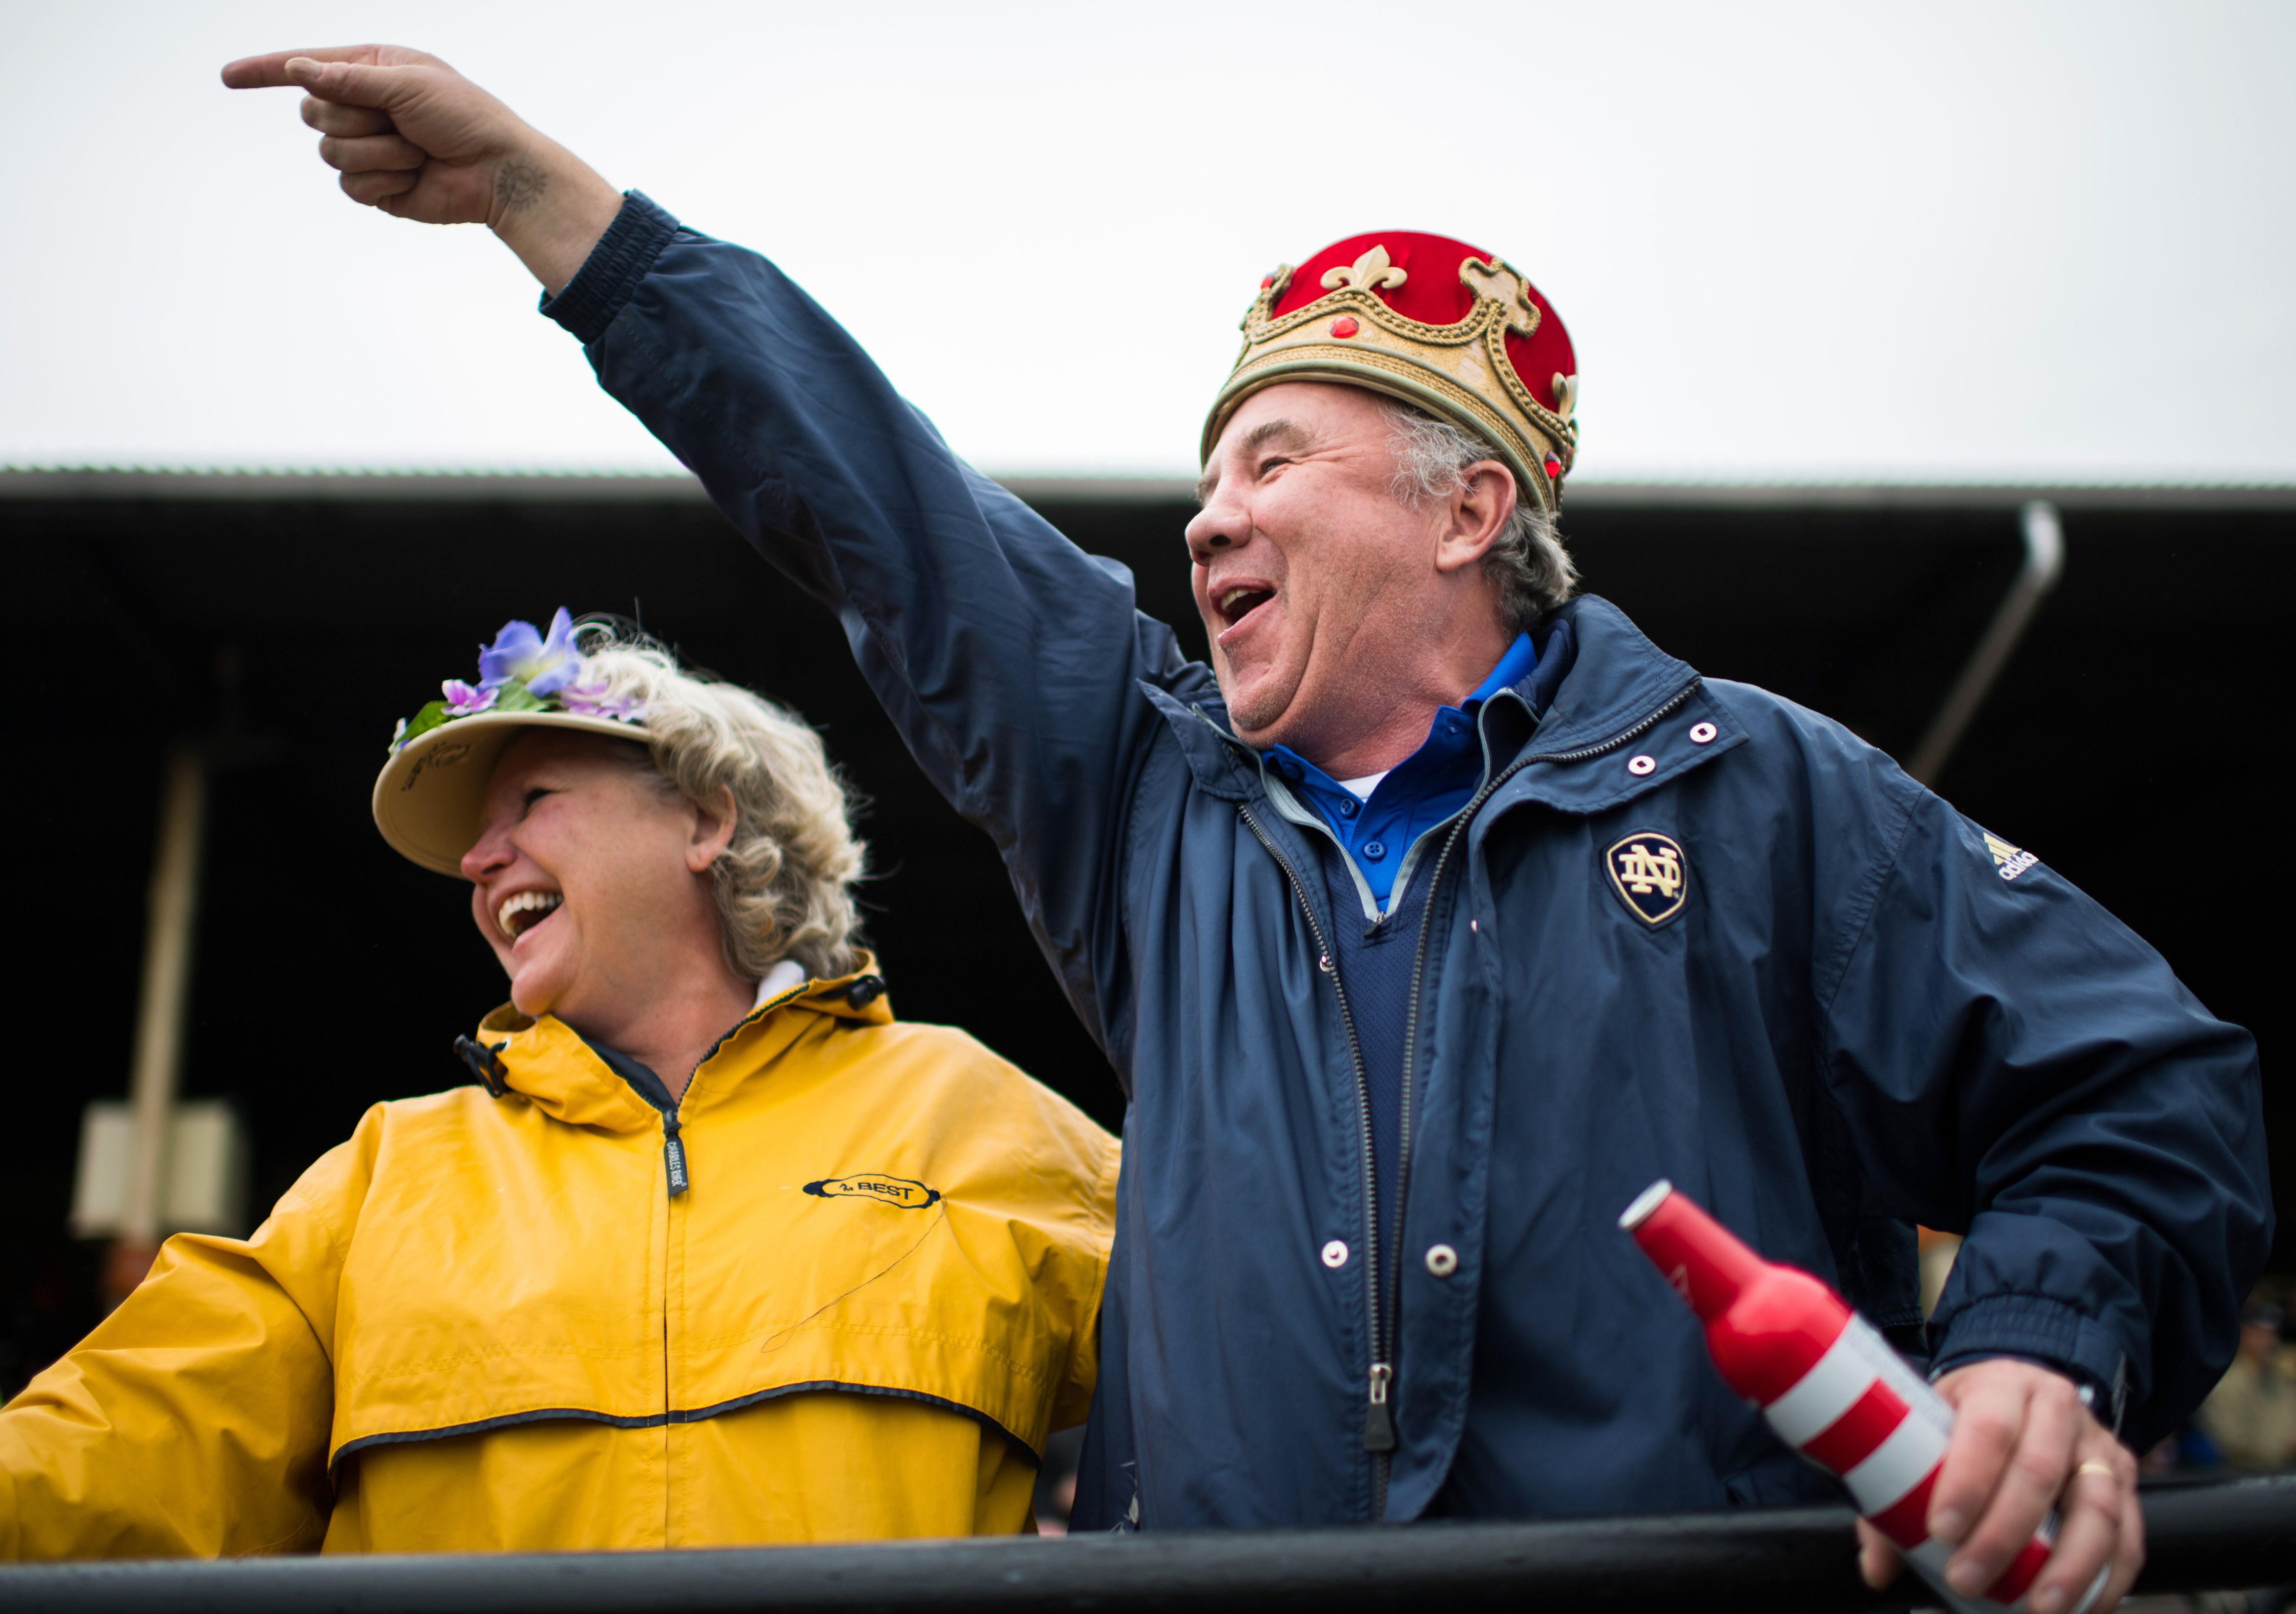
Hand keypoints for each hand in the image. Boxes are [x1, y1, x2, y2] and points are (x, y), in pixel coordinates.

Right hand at [221, 45, 621, 293]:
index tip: (228, 77)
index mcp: (370, 71)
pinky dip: (383, 180)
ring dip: (377, 151)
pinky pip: (350, 186)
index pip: (305, 69)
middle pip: (312, 111)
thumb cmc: (465, 116)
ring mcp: (367, 148)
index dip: (264, 72)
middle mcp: (363, 107)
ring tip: (416, 150)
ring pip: (330, 151)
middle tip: (400, 123)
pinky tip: (414, 176)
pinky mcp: (375, 186)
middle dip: (354, 118)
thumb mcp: (409, 84)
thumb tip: (299, 70)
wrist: (497, 171)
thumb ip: (351, 80)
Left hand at [1857, 1359, 2141, 1613]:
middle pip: (2039, 1472)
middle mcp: (2056, 1406)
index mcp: (1999, 1384)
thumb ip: (1894, 1498)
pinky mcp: (2124, 1480)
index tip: (1940, 1530)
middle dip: (2003, 1536)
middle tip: (1967, 1579)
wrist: (2018, 1396)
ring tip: (2037, 1608)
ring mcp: (2097, 1444)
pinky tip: (2083, 1609)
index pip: (1986, 1428)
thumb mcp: (1924, 1432)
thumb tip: (1876, 1569)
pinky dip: (2108, 1580)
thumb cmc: (1963, 1423)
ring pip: (2096, 1508)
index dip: (1966, 1481)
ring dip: (2068, 1568)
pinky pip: (2129, 1537)